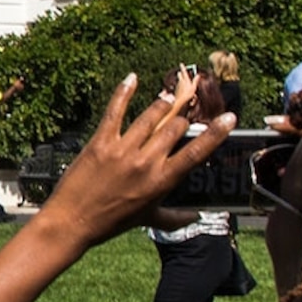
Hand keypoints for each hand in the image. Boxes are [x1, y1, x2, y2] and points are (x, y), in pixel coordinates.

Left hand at [38, 75, 233, 249]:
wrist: (72, 221)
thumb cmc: (110, 222)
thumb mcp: (148, 220)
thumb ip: (175, 218)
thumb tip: (196, 217)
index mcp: (161, 181)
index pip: (196, 153)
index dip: (215, 133)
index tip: (229, 118)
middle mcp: (146, 163)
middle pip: (174, 128)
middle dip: (181, 118)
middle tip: (183, 112)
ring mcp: (123, 150)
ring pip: (151, 116)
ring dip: (162, 104)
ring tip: (168, 97)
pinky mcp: (101, 142)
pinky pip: (116, 111)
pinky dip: (124, 92)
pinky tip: (132, 78)